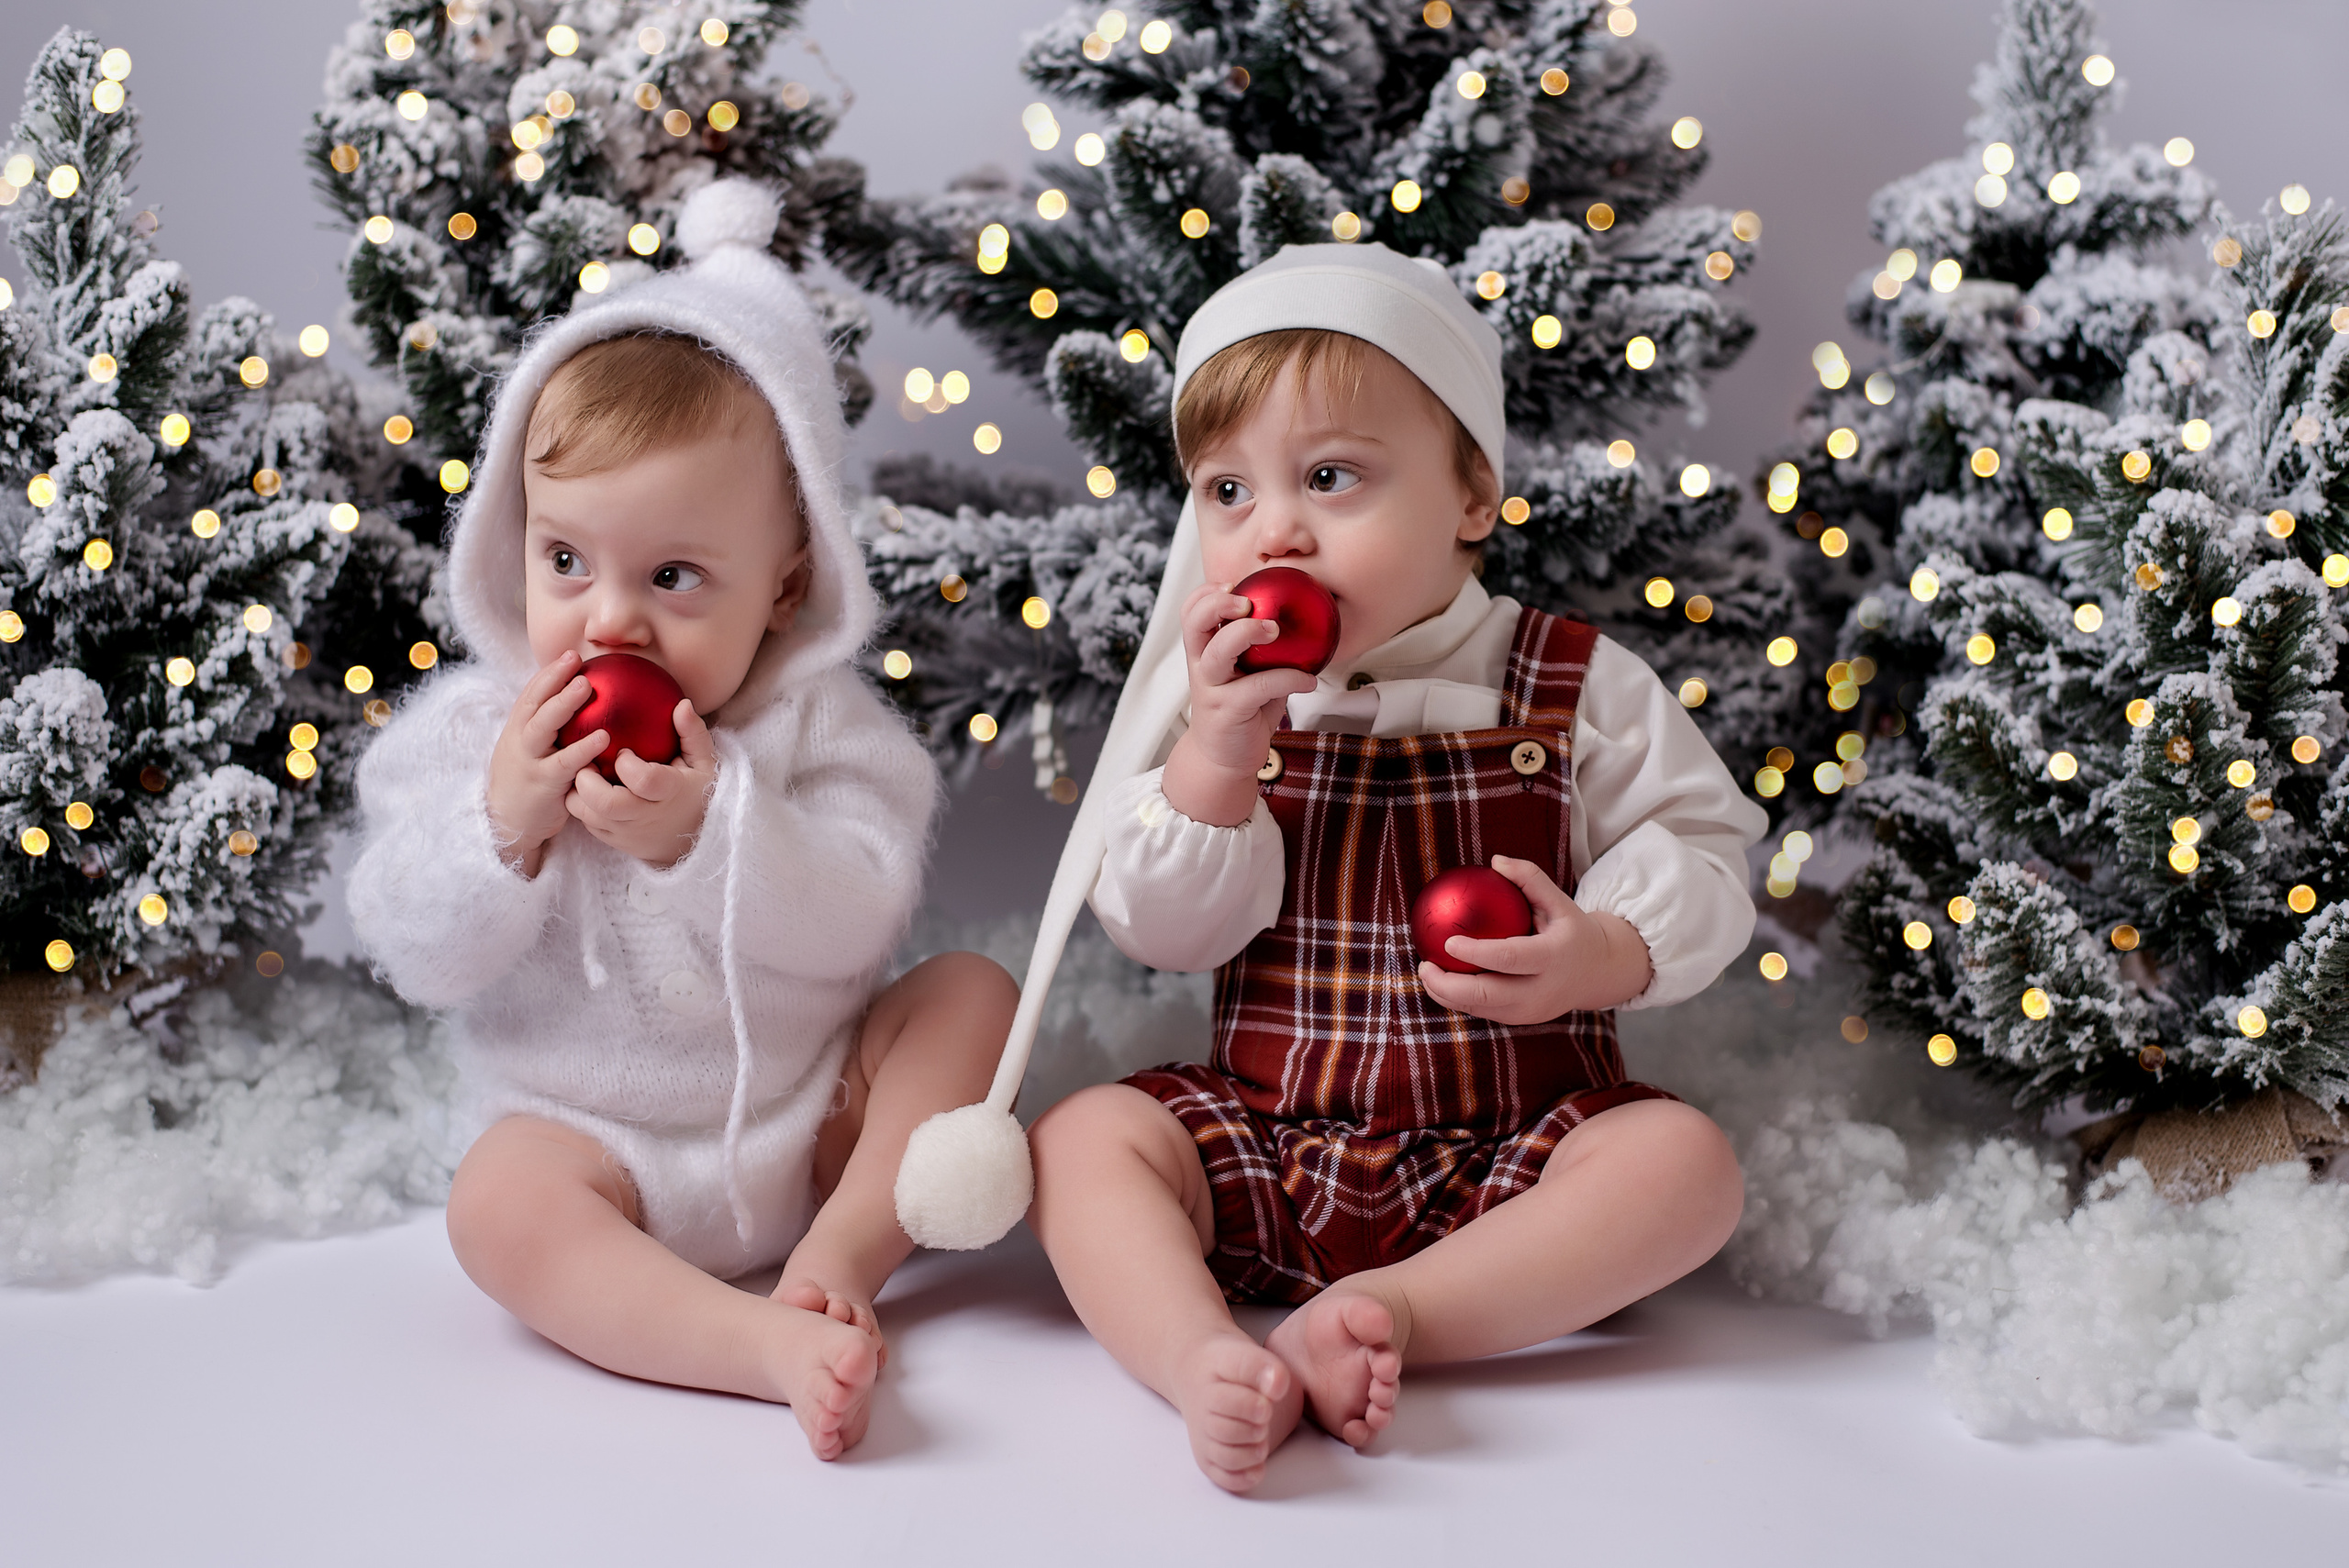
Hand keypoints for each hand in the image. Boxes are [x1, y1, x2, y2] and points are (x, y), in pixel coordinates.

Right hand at [486, 650, 608, 879]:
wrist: (506, 823)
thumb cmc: (529, 782)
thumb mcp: (533, 751)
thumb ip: (551, 730)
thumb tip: (585, 707)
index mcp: (518, 730)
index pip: (531, 694)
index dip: (549, 673)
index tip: (570, 654)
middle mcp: (520, 740)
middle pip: (534, 703)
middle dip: (553, 678)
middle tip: (576, 660)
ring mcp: (529, 761)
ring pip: (542, 726)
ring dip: (563, 704)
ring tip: (587, 686)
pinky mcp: (543, 783)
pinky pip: (564, 763)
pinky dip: (582, 748)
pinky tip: (604, 737)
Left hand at [565, 698, 717, 867]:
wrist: (696, 839)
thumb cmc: (697, 792)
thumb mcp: (704, 762)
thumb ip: (692, 733)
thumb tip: (682, 704)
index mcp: (670, 793)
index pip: (644, 780)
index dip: (627, 764)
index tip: (623, 751)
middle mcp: (647, 817)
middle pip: (607, 803)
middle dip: (587, 779)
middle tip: (587, 763)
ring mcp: (629, 833)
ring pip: (588, 816)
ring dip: (578, 793)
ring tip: (584, 774)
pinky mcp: (615, 842)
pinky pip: (587, 824)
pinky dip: (582, 806)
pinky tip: (587, 788)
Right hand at [1159, 581, 1317, 826]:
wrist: (1225, 759)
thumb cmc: (1243, 711)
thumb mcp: (1249, 674)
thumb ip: (1264, 650)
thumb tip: (1305, 620)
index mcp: (1204, 652)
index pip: (1191, 613)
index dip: (1206, 593)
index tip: (1233, 585)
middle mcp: (1201, 667)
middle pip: (1195, 623)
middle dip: (1219, 604)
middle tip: (1250, 603)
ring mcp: (1211, 689)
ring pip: (1219, 650)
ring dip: (1247, 632)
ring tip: (1276, 630)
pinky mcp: (1227, 711)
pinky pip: (1258, 686)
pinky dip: (1289, 678)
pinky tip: (1308, 680)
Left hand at [1416, 855, 1654, 1023]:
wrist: (1599, 972)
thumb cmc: (1571, 930)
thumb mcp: (1560, 900)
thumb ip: (1530, 878)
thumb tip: (1495, 861)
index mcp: (1553, 958)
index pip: (1508, 958)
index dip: (1475, 953)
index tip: (1448, 941)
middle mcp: (1542, 991)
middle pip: (1487, 995)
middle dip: (1448, 985)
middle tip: (1424, 965)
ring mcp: (1532, 1011)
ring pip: (1481, 1009)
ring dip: (1448, 995)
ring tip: (1427, 973)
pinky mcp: (1523, 1020)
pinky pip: (1485, 1013)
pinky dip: (1461, 1000)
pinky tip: (1443, 982)